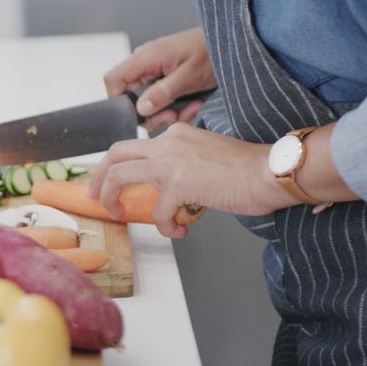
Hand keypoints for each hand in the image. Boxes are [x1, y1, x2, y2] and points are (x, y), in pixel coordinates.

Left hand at [87, 123, 296, 237]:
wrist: (272, 171)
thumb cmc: (248, 170)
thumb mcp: (206, 156)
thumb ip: (183, 165)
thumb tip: (169, 192)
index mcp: (175, 134)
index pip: (135, 146)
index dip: (120, 166)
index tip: (113, 182)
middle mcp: (168, 142)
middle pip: (115, 153)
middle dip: (98, 176)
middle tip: (94, 196)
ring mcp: (171, 161)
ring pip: (119, 176)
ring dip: (112, 198)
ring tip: (120, 215)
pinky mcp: (179, 183)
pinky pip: (157, 211)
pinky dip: (164, 226)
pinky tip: (179, 230)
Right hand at [104, 27, 216, 130]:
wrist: (233, 44)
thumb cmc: (212, 52)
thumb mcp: (189, 76)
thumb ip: (163, 92)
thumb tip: (140, 109)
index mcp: (146, 58)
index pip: (113, 80)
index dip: (119, 101)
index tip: (141, 114)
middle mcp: (146, 64)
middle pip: (130, 97)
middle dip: (152, 112)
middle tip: (173, 115)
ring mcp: (155, 72)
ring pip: (147, 103)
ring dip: (167, 112)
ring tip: (190, 107)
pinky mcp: (166, 80)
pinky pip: (162, 100)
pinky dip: (176, 107)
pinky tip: (194, 103)